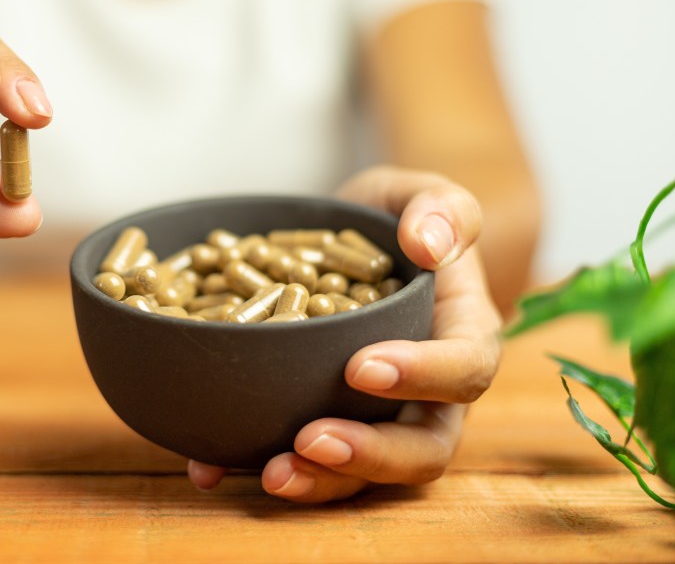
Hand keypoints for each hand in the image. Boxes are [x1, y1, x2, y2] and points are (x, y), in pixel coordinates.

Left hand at [187, 165, 502, 501]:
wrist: (346, 244)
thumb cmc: (391, 220)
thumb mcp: (416, 194)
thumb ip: (440, 207)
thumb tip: (428, 244)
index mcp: (460, 334)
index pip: (464, 369)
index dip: (422, 378)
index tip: (360, 368)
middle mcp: (427, 393)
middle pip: (422, 447)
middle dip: (368, 455)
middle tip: (309, 441)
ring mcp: (376, 418)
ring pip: (364, 471)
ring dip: (318, 481)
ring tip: (269, 473)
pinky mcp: (324, 422)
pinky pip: (299, 458)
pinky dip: (251, 466)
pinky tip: (209, 467)